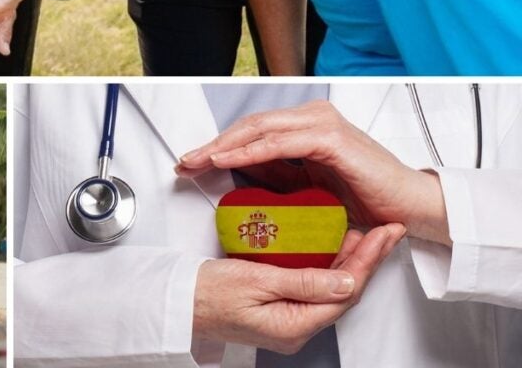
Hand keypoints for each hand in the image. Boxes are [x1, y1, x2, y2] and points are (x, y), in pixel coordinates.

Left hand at [176, 101, 450, 245]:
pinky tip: (228, 160)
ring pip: (259, 130)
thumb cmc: (365, 197)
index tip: (192, 161)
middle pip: (249, 126)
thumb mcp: (307, 186)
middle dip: (214, 144)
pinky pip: (280, 144)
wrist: (408, 208)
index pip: (252, 130)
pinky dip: (250, 151)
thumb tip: (239, 169)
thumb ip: (277, 173)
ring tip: (199, 161)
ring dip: (224, 146)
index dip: (219, 144)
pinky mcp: (330, 139)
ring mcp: (321, 124)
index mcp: (306, 125)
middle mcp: (312, 118)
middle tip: (185, 161)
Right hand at [194, 222, 404, 353]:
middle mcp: (295, 329)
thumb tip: (347, 281)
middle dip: (367, 259)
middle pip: (343, 293)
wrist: (175, 302)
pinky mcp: (278, 311)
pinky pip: (312, 289)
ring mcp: (287, 322)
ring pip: (330, 290)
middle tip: (385, 231)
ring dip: (349, 261)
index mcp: (293, 326)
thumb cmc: (203, 293)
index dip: (369, 260)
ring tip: (367, 234)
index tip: (383, 234)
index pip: (345, 291)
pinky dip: (325, 266)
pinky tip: (330, 249)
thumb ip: (303, 282)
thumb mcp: (254, 281)